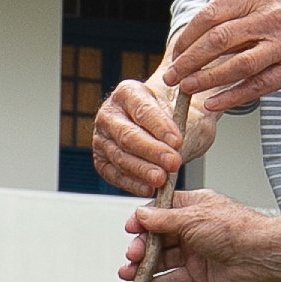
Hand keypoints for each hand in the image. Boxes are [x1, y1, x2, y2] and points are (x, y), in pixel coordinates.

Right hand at [87, 77, 208, 197]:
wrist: (158, 127)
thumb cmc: (170, 117)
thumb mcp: (179, 112)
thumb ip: (178, 127)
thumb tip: (176, 149)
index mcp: (128, 92)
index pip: (143, 111)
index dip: (160, 127)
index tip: (178, 141)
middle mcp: (109, 114)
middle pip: (128, 135)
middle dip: (152, 151)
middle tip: (173, 162)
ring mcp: (102, 138)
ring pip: (120, 157)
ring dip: (142, 170)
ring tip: (161, 179)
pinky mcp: (101, 160)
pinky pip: (113, 174)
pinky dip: (131, 183)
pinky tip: (147, 188)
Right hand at [123, 191, 280, 281]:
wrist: (259, 255)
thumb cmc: (233, 229)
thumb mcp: (191, 218)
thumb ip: (163, 220)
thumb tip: (140, 215)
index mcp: (192, 207)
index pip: (160, 212)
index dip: (143, 221)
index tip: (130, 229)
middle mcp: (192, 229)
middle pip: (158, 238)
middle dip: (142, 247)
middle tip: (133, 255)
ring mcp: (195, 253)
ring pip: (163, 260)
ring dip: (144, 267)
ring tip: (127, 274)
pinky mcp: (199, 274)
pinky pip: (173, 279)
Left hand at [158, 0, 280, 113]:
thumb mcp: (261, 7)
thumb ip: (231, 18)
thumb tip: (191, 39)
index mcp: (255, 0)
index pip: (212, 14)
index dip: (189, 35)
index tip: (176, 52)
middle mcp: (268, 19)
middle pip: (220, 39)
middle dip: (191, 59)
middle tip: (173, 74)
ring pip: (237, 64)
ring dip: (207, 78)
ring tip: (187, 88)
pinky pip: (256, 85)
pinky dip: (232, 96)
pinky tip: (213, 102)